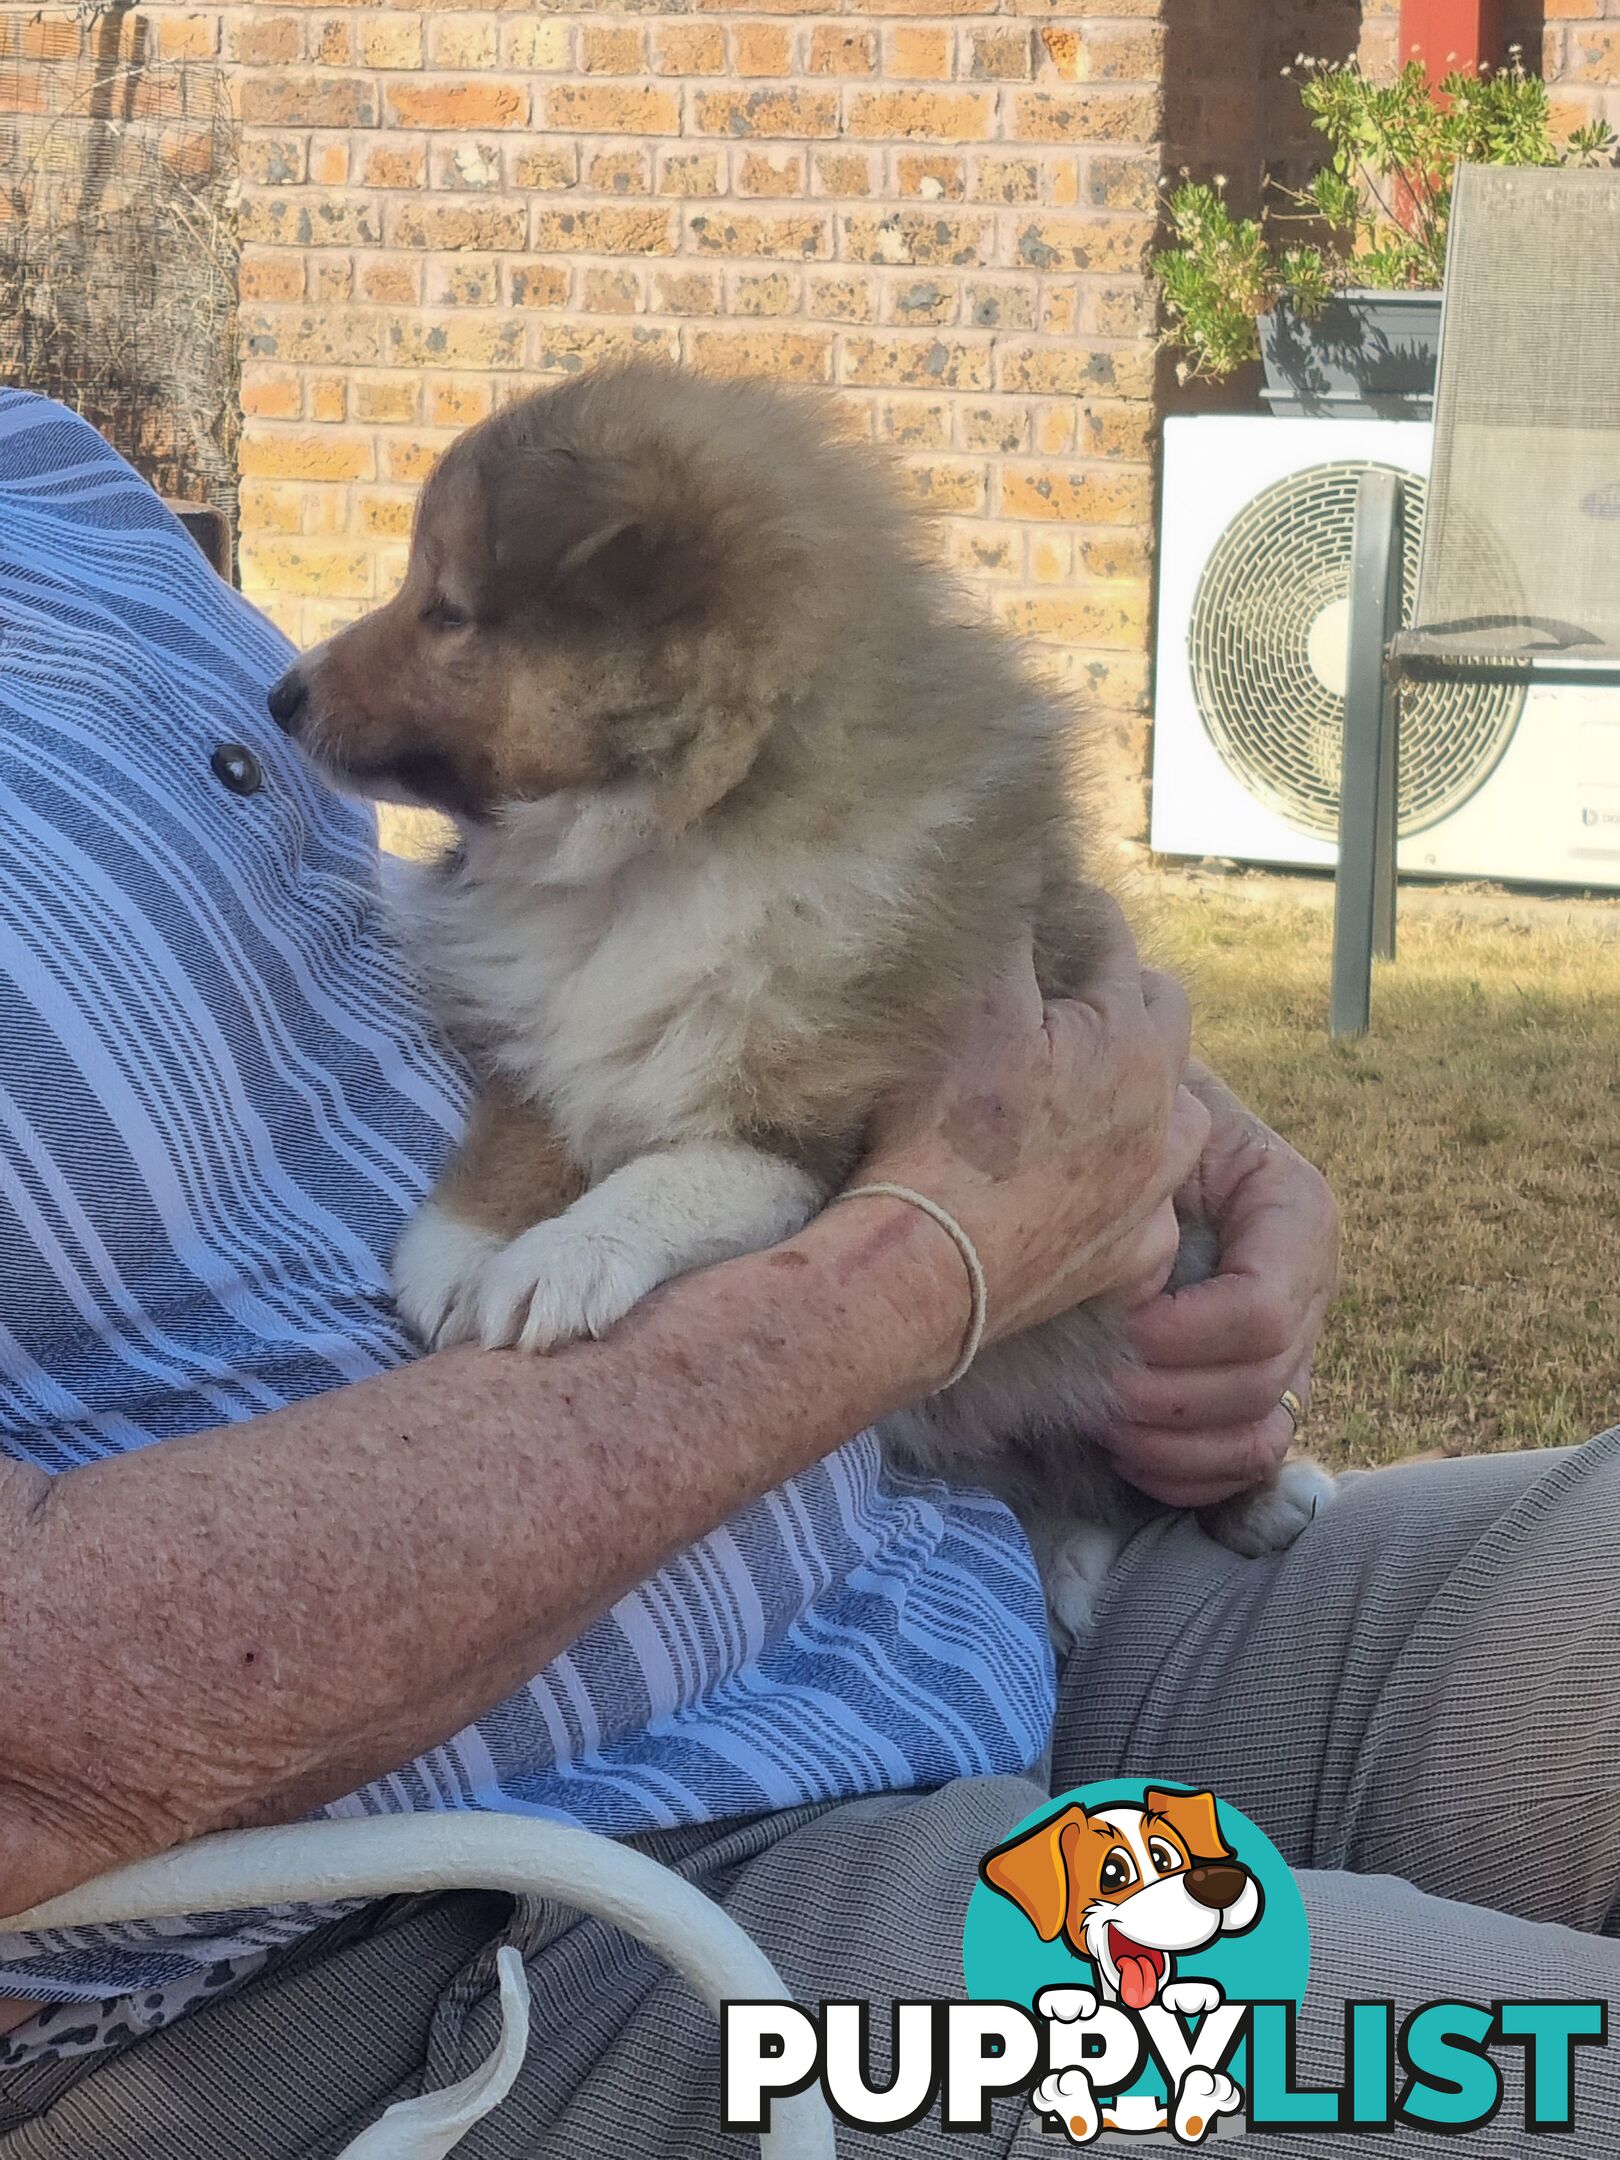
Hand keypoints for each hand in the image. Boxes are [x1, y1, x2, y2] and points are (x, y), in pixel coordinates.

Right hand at [852, 900, 1210, 1347]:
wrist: (930, 1265)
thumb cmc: (944, 1131)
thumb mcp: (968, 1004)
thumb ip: (1003, 925)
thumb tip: (1021, 857)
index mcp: (1126, 1036)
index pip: (1114, 941)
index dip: (1078, 915)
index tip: (1051, 904)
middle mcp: (1160, 1108)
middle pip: (1165, 1021)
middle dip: (1125, 995)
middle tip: (1073, 993)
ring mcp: (1151, 1188)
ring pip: (1182, 1119)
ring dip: (1149, 1095)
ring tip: (1101, 1091)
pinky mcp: (1128, 1255)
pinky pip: (1155, 1214)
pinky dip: (1133, 1194)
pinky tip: (1095, 1190)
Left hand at [1099, 1074, 1338, 1507]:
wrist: (1130, 1129)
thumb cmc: (1130, 1117)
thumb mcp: (1153, 1117)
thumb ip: (1154, 1171)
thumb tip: (1134, 1271)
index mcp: (1296, 1210)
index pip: (1262, 1312)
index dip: (1181, 1336)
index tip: (1116, 1324)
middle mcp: (1310, 1284)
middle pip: (1262, 1382)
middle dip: (1165, 1398)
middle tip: (1091, 1386)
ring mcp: (1294, 1342)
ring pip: (1263, 1437)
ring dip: (1175, 1447)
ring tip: (1104, 1422)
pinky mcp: (1261, 1386)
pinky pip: (1246, 1465)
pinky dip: (1186, 1477)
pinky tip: (1125, 1455)